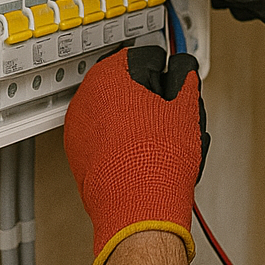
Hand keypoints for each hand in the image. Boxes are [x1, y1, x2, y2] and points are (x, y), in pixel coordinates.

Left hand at [63, 46, 209, 264]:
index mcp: (110, 75)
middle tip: (169, 114)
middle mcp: (86, 97)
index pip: (145, 56)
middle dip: (149, 97)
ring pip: (116, 113)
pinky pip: (104, 137)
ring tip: (160, 140)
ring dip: (136, 120)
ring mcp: (78, 128)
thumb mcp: (186, 105)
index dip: (166, 73)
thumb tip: (182, 72)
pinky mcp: (78, 156)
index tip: (174, 85)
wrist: (140, 208)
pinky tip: (144, 155)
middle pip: (127, 85)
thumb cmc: (159, 159)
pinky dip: (121, 141)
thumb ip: (183, 77)